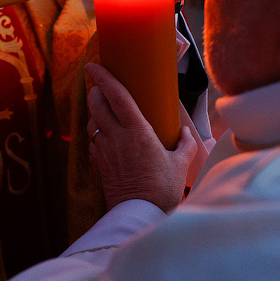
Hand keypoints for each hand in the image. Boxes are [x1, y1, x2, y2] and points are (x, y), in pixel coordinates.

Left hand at [85, 63, 195, 212]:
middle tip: (102, 86)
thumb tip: (187, 132)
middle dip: (95, 91)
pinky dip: (97, 133)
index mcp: (137, 132)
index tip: (93, 65)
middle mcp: (117, 137)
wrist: (139, 215)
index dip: (103, 77)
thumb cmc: (162, 189)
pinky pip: (92, 141)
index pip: (116, 96)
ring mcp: (105, 151)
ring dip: (95, 112)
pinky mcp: (99, 164)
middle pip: (96, 104)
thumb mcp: (180, 164)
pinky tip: (107, 136)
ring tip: (105, 109)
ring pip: (92, 121)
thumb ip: (185, 144)